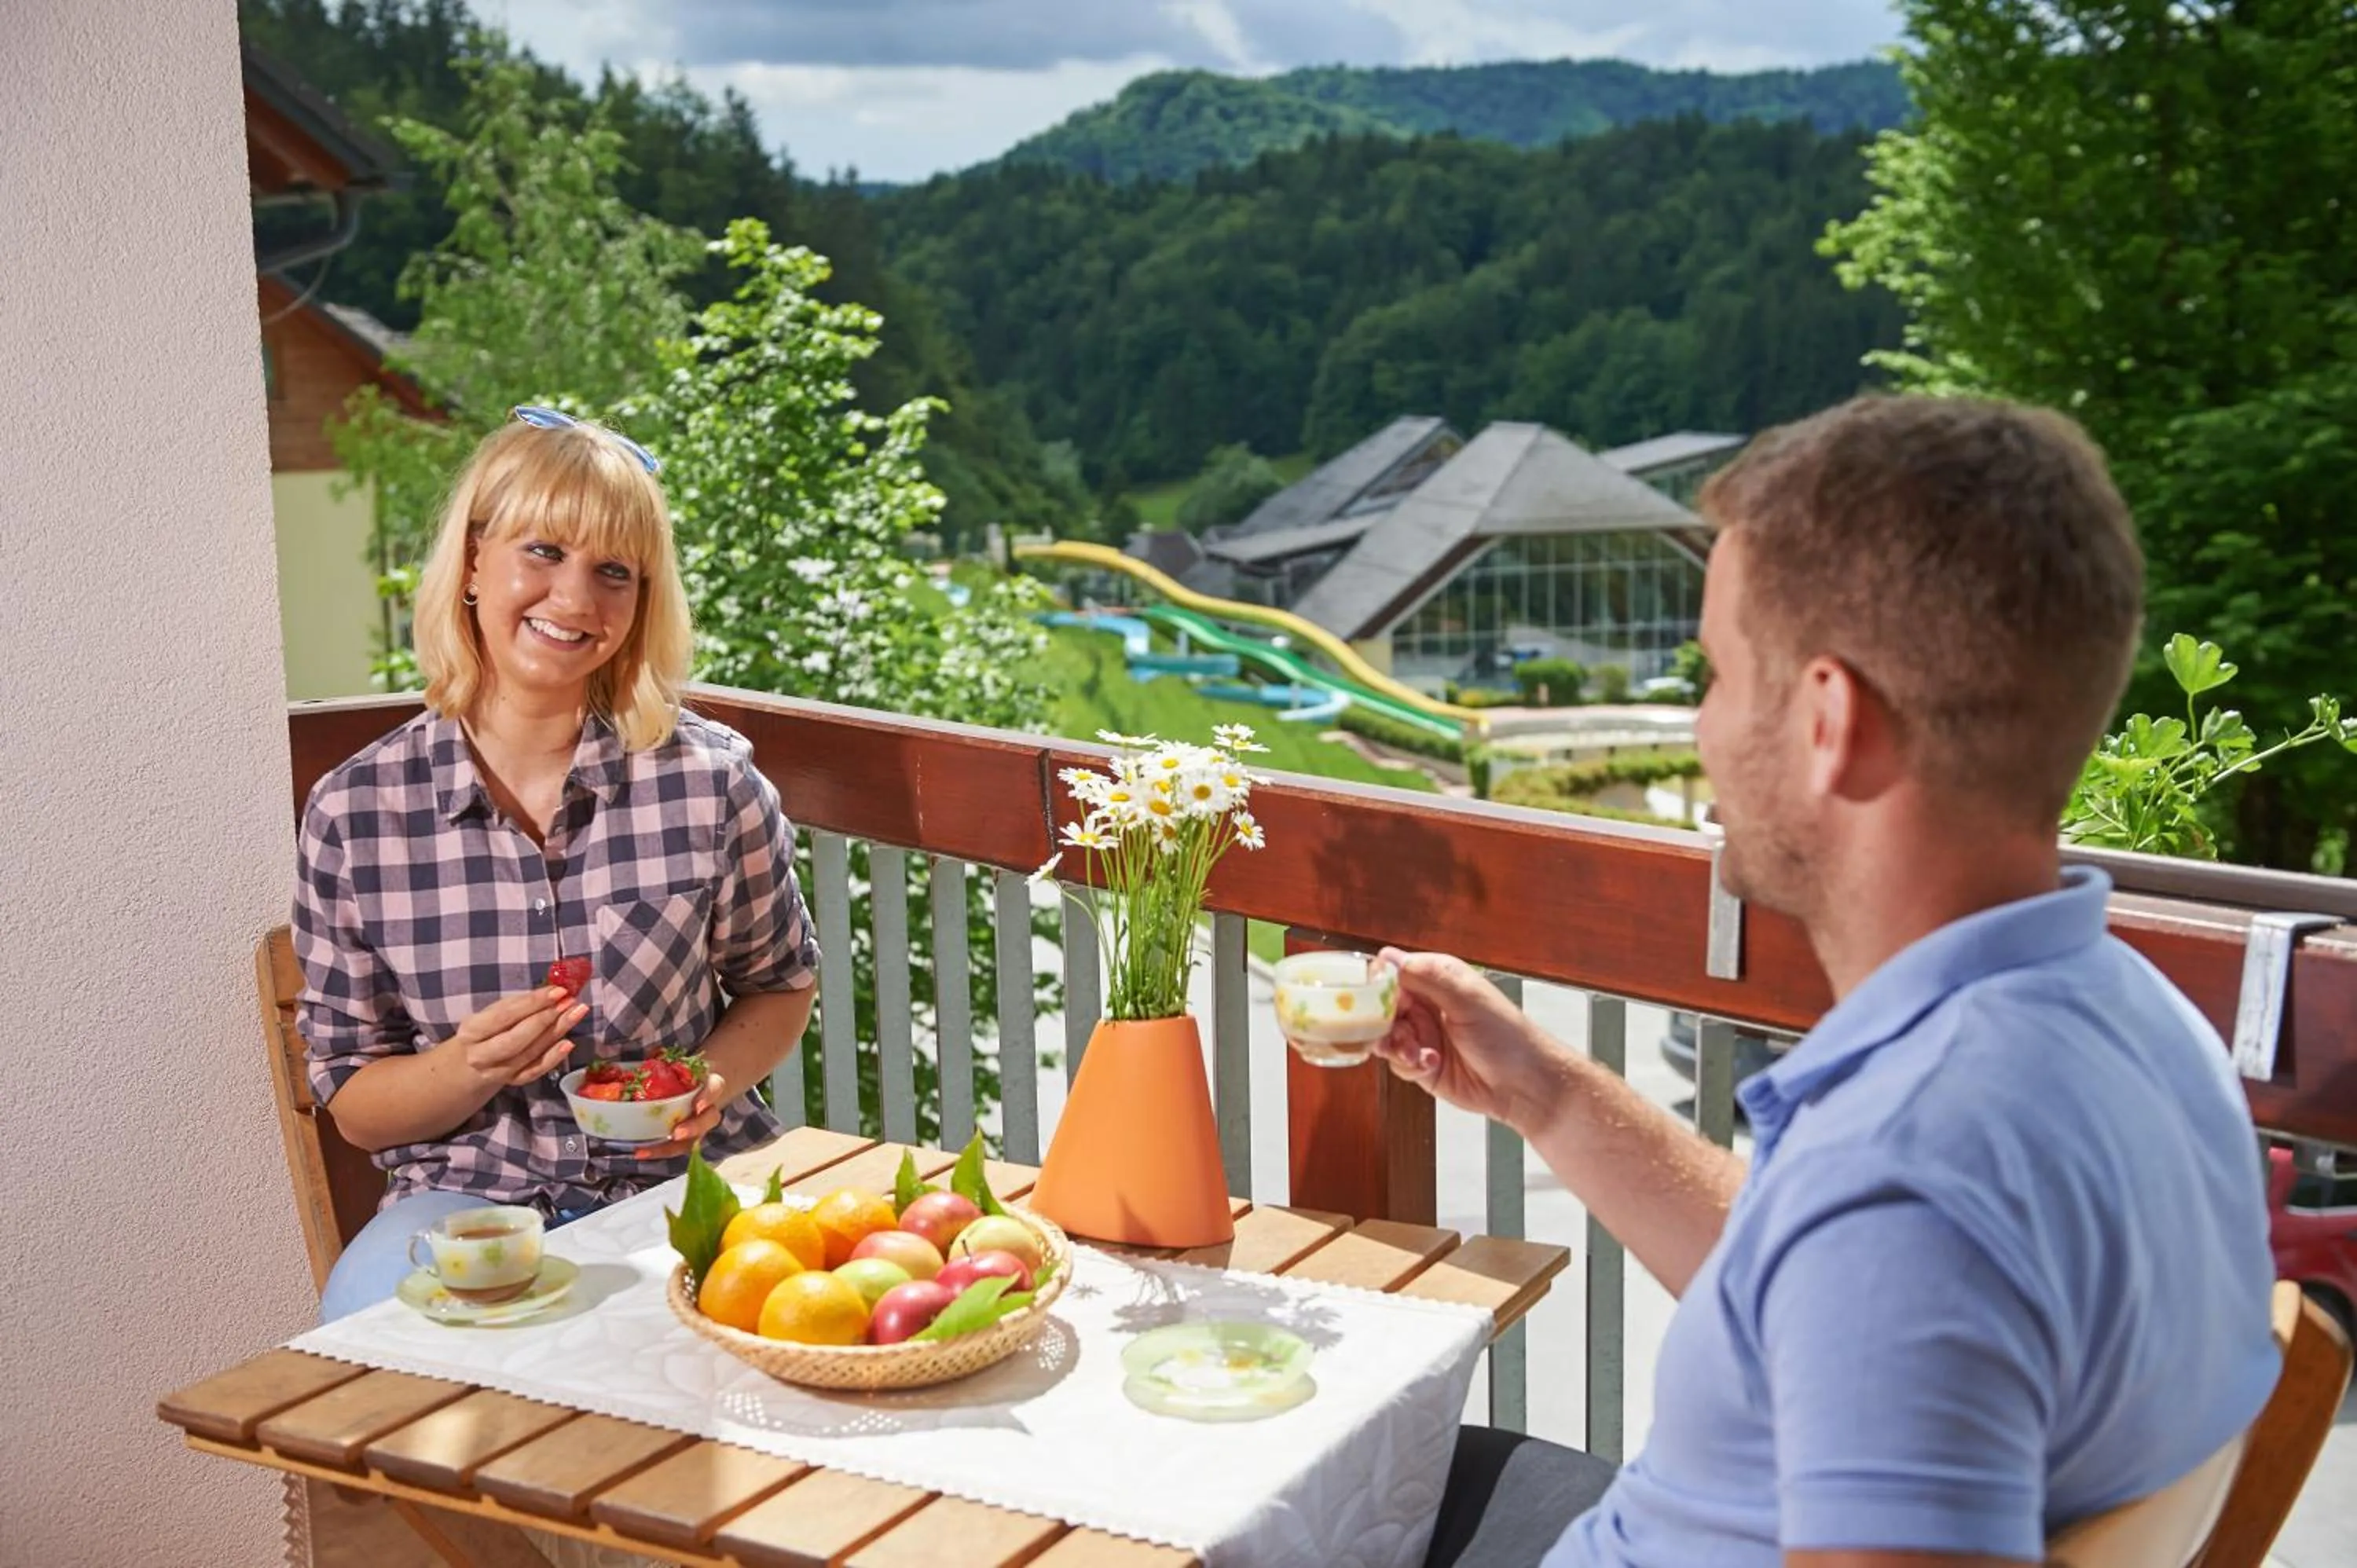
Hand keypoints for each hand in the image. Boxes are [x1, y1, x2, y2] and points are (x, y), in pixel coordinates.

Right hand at [448, 987, 585, 1087]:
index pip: (504, 1016)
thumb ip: (523, 1003)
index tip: (558, 991)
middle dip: (545, 1019)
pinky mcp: (513, 1081)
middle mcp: (480, 1055)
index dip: (533, 1003)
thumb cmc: (491, 1028)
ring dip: (556, 1032)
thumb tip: (555, 992)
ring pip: (529, 1054)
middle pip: (515, 1039)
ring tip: (576, 1014)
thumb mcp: (497, 1011)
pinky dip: (553, 1058)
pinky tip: (569, 1043)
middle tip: (569, 1003)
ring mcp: (496, 1072)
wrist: (478, 1059)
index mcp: (472, 1031)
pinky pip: (535, 1071)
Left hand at [635, 1069, 728, 1160]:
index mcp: (711, 1085)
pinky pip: (677, 1148)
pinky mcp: (688, 1138)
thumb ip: (666, 1065)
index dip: (708, 1096)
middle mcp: (709, 1108)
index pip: (715, 1087)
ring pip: (693, 1139)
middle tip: (676, 1133)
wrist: (698, 1084)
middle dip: (692, 1128)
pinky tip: (640, 1152)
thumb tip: (635, 1062)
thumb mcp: (681, 1066)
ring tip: (647, 1150)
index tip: (698, 1105)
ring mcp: (699, 1126)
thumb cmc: (686, 1074)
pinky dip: (659, 1151)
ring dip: (671, 1147)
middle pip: (708, 1120)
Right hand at [1369, 949, 1566, 1134]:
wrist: (1525, 1085)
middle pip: (1381, 1006)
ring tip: (1416, 1054)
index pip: (1392, 972)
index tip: (1369, 998)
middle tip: (1396, 1031)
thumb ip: (1428, 976)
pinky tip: (1430, 1065)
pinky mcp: (1421, 1065)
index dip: (1377, 984)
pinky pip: (1397, 1062)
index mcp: (1437, 979)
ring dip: (1396, 1046)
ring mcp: (1423, 1035)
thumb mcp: (1468, 998)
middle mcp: (1426, 1005)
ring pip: (1385, 1036)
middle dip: (1382, 1021)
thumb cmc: (1507, 1036)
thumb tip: (1388, 957)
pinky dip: (1408, 1065)